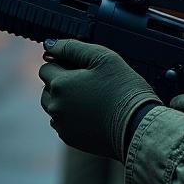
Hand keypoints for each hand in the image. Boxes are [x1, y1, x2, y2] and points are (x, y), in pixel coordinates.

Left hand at [39, 40, 160, 159]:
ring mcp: (61, 125)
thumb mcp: (103, 57)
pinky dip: (72, 116)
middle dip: (62, 82)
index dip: (63, 63)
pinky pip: (63, 123)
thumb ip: (72, 47)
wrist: (137, 125)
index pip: (46, 67)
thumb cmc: (123, 88)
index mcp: (60, 84)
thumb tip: (49, 44)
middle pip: (47, 88)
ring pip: (53, 106)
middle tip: (90, 81)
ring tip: (91, 97)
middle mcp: (55, 107)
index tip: (83, 67)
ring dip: (65, 99)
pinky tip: (92, 112)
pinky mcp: (70, 139)